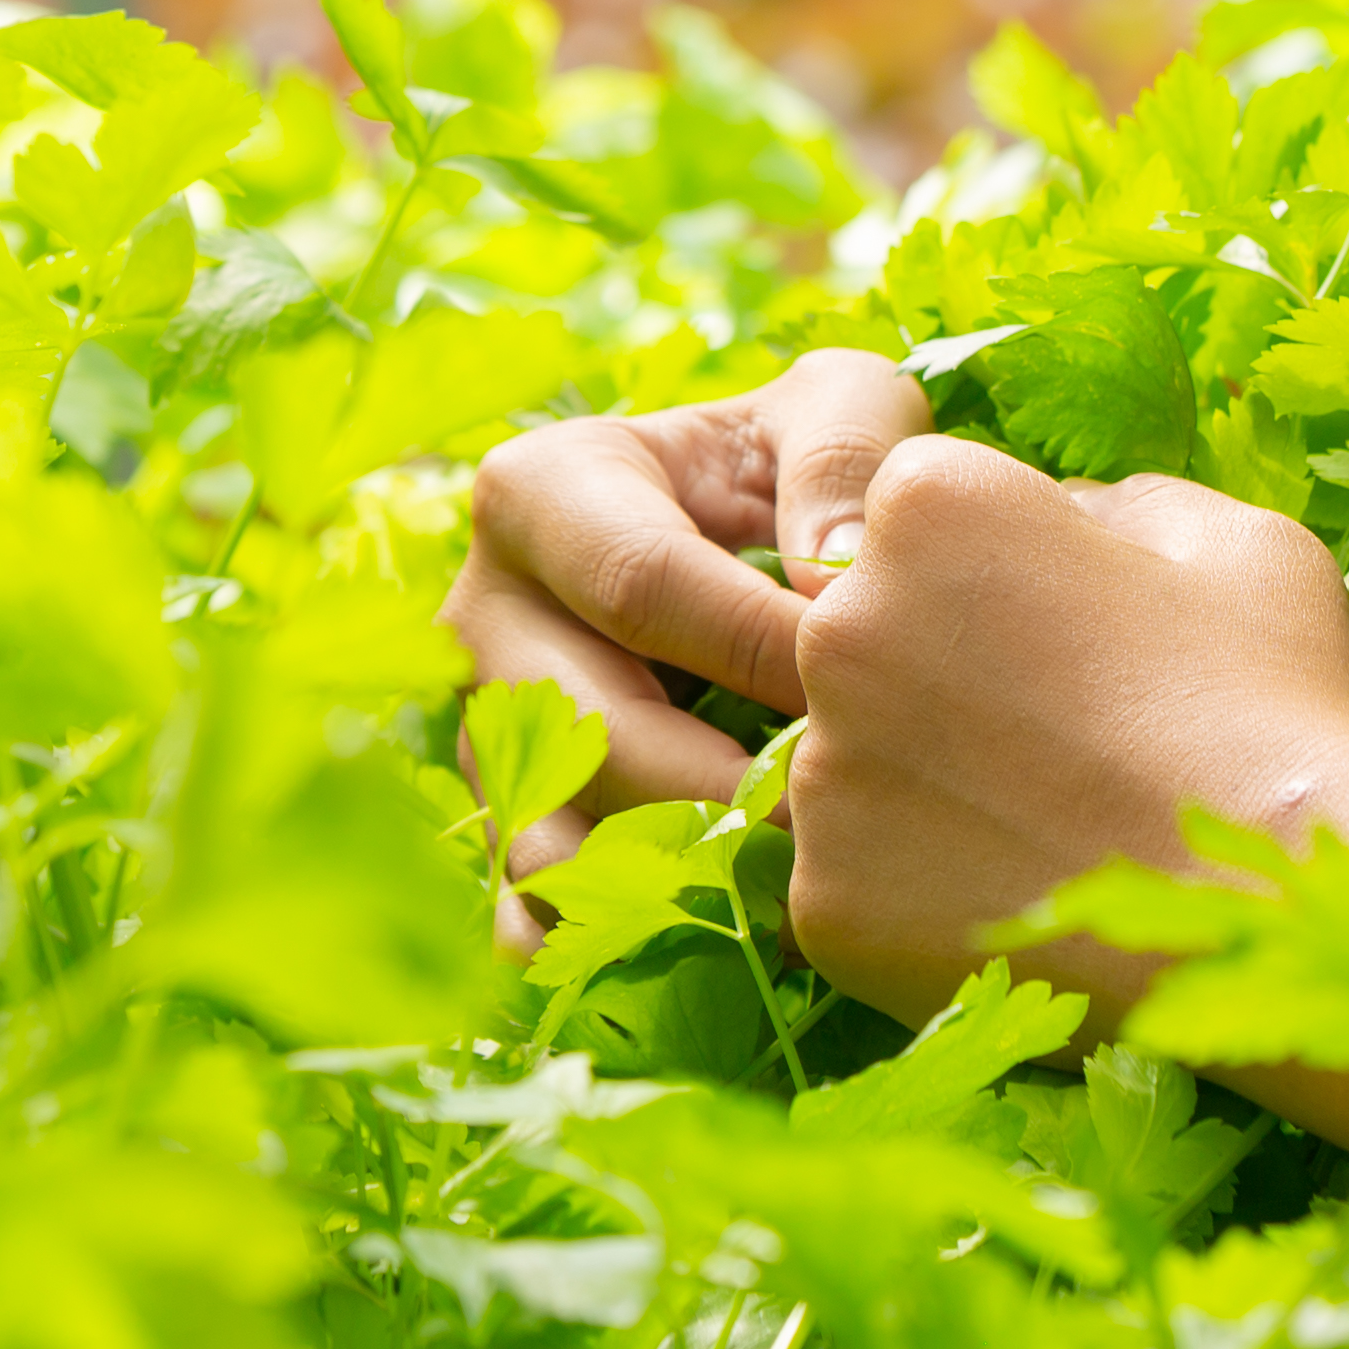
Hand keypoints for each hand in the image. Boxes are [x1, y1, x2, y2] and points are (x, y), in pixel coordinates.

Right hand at [443, 348, 929, 906]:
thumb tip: (829, 575)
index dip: (758, 647)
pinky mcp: (506, 827)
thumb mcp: (837, 406)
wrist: (757, 540)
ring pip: (554, 838)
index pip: (641, 584)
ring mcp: (482, 734)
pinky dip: (620, 942)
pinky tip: (721, 942)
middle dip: (723, 788)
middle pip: (587, 729)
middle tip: (842, 823)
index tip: (868, 695)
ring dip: (679, 882)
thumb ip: (846, 454)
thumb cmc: (801, 465)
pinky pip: (531, 917)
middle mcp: (480, 618)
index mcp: (539, 492)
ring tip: (799, 896)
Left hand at [783, 437, 1348, 1029]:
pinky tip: (1022, 891)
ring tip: (1051, 819)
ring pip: (856, 756)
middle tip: (1062, 731)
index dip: (999, 564)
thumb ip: (1111, 499)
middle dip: (943, 666)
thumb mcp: (1228, 536)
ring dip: (929, 776)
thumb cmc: (1269, 701)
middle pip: (867, 631)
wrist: (1273, 908)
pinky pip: (855, 874)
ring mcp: (821, 773)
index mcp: (928, 507)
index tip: (1072, 624)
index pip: (916, 512)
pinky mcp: (823, 899)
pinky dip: (920, 889)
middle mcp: (838, 627)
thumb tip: (1060, 516)